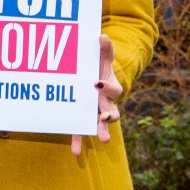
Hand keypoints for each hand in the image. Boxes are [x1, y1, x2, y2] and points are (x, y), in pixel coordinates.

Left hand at [72, 34, 121, 156]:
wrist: (94, 80)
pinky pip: (81, 131)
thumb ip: (103, 49)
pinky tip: (75, 153)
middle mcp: (105, 102)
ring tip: (101, 140)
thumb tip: (102, 36)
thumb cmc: (97, 67)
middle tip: (105, 118)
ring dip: (99, 131)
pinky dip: (78, 141)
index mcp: (110, 87)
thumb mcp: (101, 58)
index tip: (96, 83)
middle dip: (109, 116)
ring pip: (99, 124)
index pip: (114, 89)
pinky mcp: (83, 119)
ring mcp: (94, 112)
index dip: (107, 87)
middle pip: (111, 111)